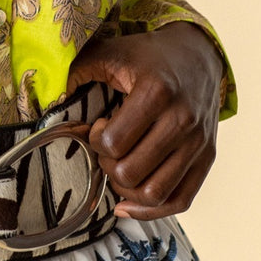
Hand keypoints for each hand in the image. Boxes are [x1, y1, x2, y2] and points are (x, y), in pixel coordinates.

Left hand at [66, 22, 224, 220]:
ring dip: (127, 189)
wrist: (198, 55)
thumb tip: (52, 99)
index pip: (114, 142)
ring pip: (154, 193)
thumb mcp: (111, 51)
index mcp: (157, 91)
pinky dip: (152, 210)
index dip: (95, 139)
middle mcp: (183, 119)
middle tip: (108, 148)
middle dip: (108, 165)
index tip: (99, 125)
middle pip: (131, 172)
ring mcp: (199, 142)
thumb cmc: (148, 56)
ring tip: (121, 167)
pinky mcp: (208, 157)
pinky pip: (181, 200)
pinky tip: (129, 201)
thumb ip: (77, 70)